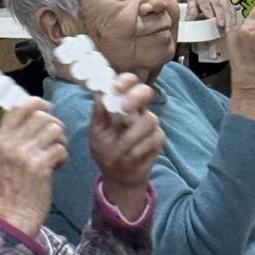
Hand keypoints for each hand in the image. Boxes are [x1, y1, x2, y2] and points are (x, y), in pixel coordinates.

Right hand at [0, 98, 67, 235]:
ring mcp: (24, 155)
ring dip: (61, 141)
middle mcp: (10, 144)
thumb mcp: (6, 157)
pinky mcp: (40, 167)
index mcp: (0, 139)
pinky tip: (57, 167)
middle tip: (56, 141)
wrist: (15, 214)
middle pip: (42, 116)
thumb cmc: (14, 186)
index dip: (37, 102)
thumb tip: (38, 113)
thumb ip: (16, 136)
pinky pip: (61, 149)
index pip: (18, 107)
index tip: (47, 108)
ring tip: (56, 155)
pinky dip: (63, 157)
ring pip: (54, 130)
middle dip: (55, 126)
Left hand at [89, 73, 162, 220]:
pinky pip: (152, 139)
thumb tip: (99, 92)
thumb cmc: (105, 150)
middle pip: (146, 91)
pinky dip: (138, 149)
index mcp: (122, 103)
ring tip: (121, 149)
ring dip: (132, 135)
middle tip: (124, 108)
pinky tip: (130, 157)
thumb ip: (99, 112)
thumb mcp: (96, 131)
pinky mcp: (158, 138)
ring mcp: (150, 124)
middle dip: (136, 97)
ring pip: (150, 119)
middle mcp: (138, 110)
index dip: (126, 81)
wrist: (117, 173)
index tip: (117, 88)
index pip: (128, 83)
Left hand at [186, 0, 237, 27]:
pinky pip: (233, 13)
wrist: (208, 8)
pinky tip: (233, 29)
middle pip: (218, 2)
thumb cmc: (199, 9)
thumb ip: (191, 12)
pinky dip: (233, 21)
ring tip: (228, 30)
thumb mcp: (193, 9)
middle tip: (220, 24)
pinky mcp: (231, 5)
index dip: (207, 7)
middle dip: (220, 14)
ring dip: (228, 19)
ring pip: (227, 7)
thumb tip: (189, 19)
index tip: (209, 16)